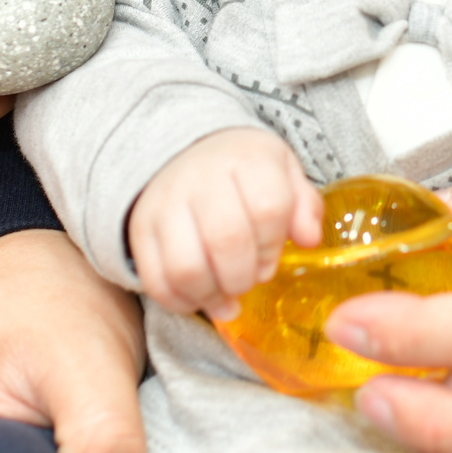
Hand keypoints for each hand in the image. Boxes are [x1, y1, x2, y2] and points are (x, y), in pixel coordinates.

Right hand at [129, 128, 323, 319]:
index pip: (268, 208)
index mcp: (246, 159)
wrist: (182, 150)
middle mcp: (202, 178)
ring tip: (225, 297)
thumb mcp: (282, 171)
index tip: (270, 259)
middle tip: (248, 281)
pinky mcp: (141, 229)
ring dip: (212, 295)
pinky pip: (155, 279)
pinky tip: (199, 299)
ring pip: (187, 267)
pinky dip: (179, 302)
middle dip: (244, 276)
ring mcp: (165, 204)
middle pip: (227, 241)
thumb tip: (310, 239)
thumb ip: (304, 205)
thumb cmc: (242, 170)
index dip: (272, 245)